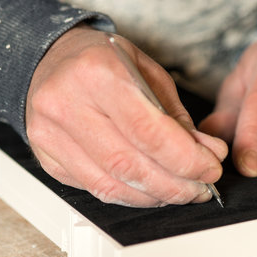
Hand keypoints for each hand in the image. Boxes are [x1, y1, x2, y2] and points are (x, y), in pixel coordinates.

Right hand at [26, 27, 226, 206]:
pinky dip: (129, 196)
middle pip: (128, 166)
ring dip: (154, 196)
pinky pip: (95, 190)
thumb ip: (176, 116)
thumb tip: (206, 153)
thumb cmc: (101, 60)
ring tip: (180, 192)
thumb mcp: (147, 71)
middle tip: (200, 188)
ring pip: (110, 186)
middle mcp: (66, 105)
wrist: (50, 59)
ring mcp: (50, 135)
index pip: (148, 131)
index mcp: (96, 73)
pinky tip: (149, 190)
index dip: (186, 160)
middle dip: (174, 186)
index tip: (210, 169)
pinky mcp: (46, 159)